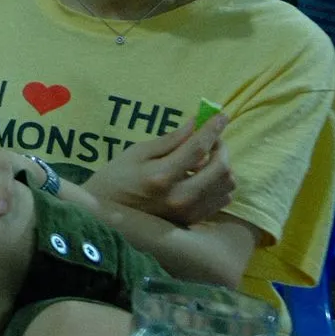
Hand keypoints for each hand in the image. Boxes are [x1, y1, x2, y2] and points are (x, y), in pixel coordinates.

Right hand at [83, 112, 232, 226]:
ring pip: (226, 184)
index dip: (212, 129)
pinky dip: (220, 183)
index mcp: (161, 176)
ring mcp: (188, 211)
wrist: (108, 216)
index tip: (221, 115)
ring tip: (207, 158)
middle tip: (212, 138)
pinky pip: (222, 199)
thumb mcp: (137, 152)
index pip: (197, 148)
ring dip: (223, 166)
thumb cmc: (117, 177)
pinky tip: (205, 176)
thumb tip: (196, 123)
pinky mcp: (193, 220)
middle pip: (220, 168)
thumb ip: (169, 140)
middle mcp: (179, 196)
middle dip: (221, 147)